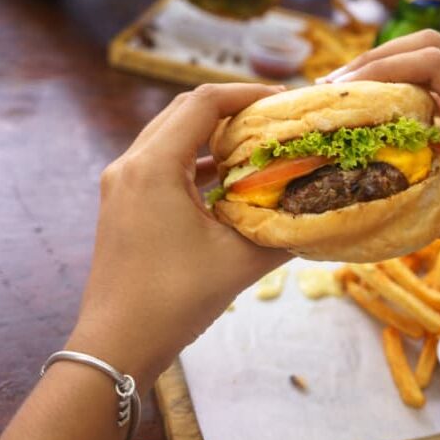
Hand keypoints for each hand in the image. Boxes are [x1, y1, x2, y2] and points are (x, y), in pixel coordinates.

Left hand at [67, 84, 288, 388]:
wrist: (117, 344)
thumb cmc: (174, 301)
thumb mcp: (239, 261)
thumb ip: (284, 231)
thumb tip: (321, 214)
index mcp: (154, 167)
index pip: (203, 103)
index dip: (246, 94)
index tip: (283, 101)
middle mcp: (131, 165)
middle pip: (184, 111)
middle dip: (232, 108)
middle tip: (274, 118)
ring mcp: (122, 184)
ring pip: (171, 135)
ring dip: (212, 134)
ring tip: (255, 143)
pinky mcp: (123, 202)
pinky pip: (162, 163)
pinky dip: (196, 160)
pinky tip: (227, 178)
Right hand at [320, 30, 439, 243]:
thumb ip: (416, 203)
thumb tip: (359, 192)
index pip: (435, 64)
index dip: (384, 68)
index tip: (344, 89)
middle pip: (432, 43)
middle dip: (378, 58)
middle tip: (335, 84)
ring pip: (436, 51)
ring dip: (391, 62)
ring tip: (349, 87)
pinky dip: (408, 76)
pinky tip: (379, 96)